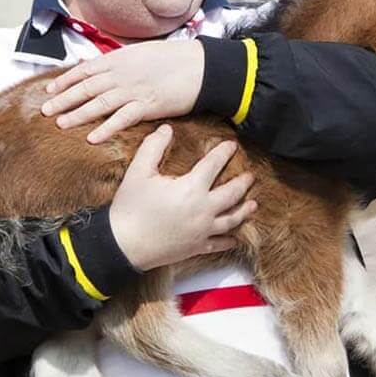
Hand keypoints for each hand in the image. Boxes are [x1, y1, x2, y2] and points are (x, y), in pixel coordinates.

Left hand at [41, 40, 204, 142]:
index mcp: (120, 58)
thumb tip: (107, 67)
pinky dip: (105, 129)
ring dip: (77, 114)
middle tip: (45, 111)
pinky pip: (121, 119)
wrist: (201, 66)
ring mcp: (133, 90)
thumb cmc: (177, 59)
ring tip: (60, 124)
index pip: (85, 70)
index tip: (50, 89)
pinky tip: (91, 137)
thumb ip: (123, 61)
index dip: (65, 80)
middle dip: (63, 99)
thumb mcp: (144, 52)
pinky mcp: (147, 105)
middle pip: (85, 88)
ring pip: (97, 104)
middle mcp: (121, 74)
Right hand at [109, 125, 255, 270]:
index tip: (231, 145)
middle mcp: (203, 210)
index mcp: (191, 188)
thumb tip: (166, 129)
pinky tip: (236, 238)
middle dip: (243, 182)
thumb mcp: (138, 173)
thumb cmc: (130, 208)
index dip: (223, 152)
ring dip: (244, 210)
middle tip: (250, 176)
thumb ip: (153, 148)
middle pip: (232, 193)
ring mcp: (202, 230)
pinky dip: (229, 240)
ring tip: (253, 204)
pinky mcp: (197, 247)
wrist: (122, 245)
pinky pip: (218, 243)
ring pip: (232, 219)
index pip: (214, 165)